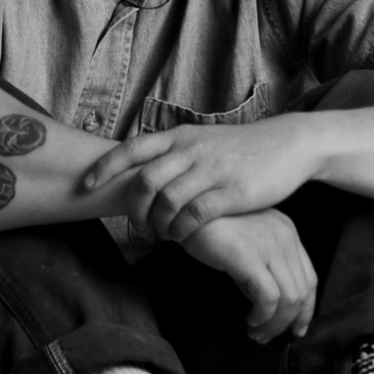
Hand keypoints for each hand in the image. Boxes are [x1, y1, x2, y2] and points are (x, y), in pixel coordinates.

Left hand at [83, 116, 319, 243]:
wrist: (287, 145)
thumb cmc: (241, 149)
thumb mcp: (203, 141)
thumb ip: (175, 154)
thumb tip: (142, 171)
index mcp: (180, 136)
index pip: (132, 148)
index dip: (105, 167)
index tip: (86, 184)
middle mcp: (191, 150)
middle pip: (145, 180)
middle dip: (133, 208)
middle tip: (136, 224)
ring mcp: (212, 170)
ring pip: (167, 201)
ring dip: (158, 224)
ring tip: (162, 234)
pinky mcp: (231, 192)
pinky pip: (194, 216)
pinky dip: (181, 230)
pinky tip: (183, 237)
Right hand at [178, 209, 316, 342]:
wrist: (183, 210)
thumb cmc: (208, 227)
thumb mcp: (243, 246)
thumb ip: (259, 268)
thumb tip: (265, 304)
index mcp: (287, 231)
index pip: (309, 277)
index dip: (307, 308)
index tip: (297, 328)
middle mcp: (285, 236)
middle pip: (303, 290)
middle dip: (288, 321)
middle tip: (266, 336)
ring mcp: (270, 244)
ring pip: (290, 297)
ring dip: (274, 323)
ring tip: (256, 332)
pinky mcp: (250, 255)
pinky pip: (269, 296)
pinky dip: (263, 315)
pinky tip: (250, 320)